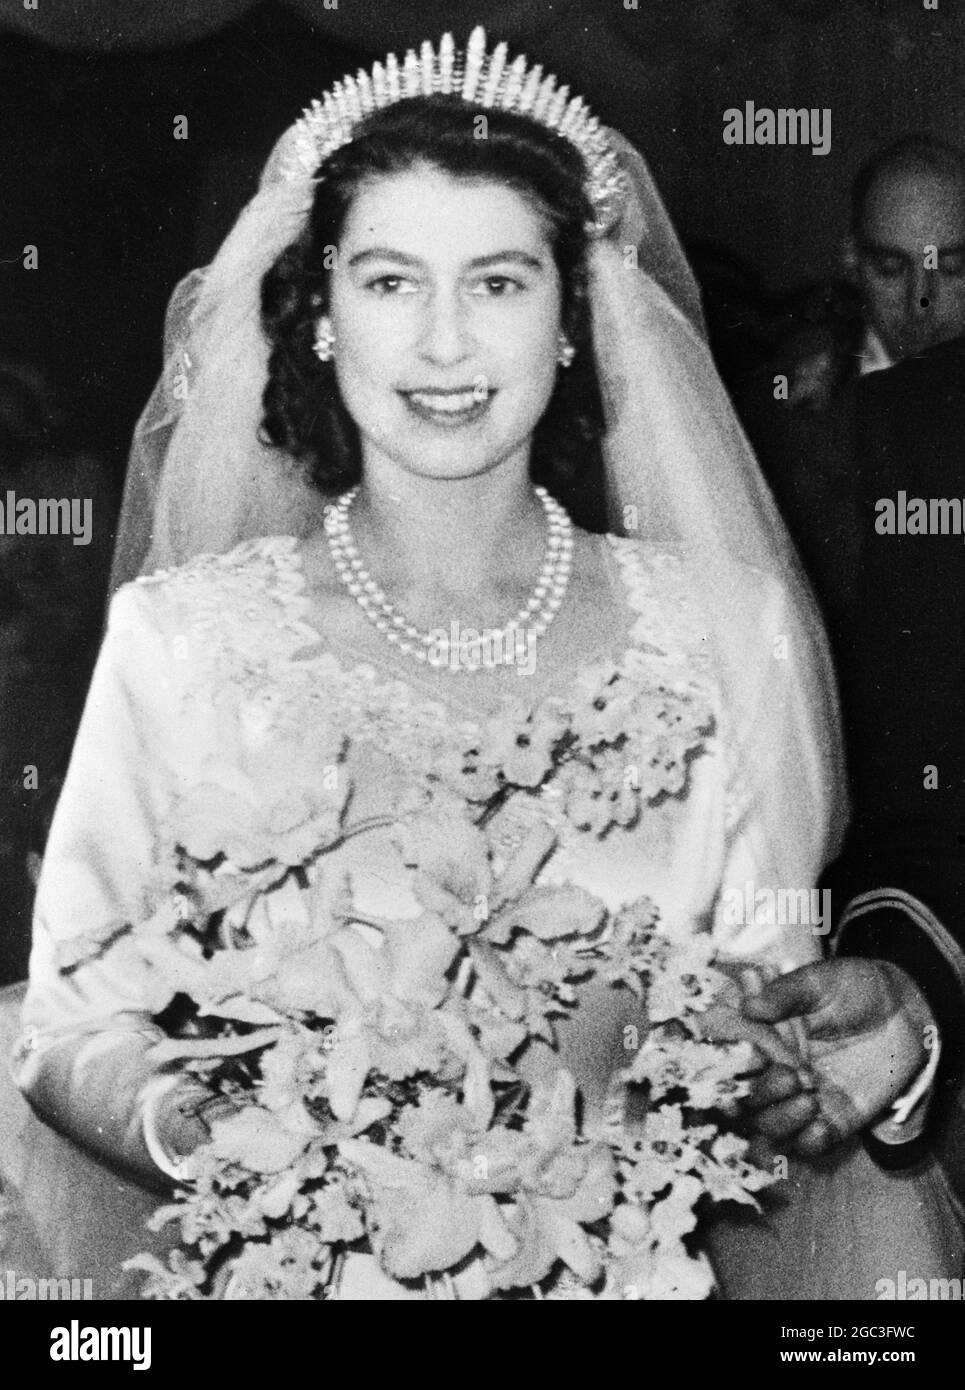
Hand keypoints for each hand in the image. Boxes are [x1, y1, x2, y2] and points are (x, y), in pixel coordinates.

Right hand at [740, 958, 932, 1154]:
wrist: (905, 1011)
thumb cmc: (854, 987)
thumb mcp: (818, 982)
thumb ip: (785, 994)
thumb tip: (748, 1005)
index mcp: (761, 1037)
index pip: (729, 1059)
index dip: (724, 1067)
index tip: (742, 1062)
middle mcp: (774, 1070)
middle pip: (744, 1100)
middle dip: (762, 1094)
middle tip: (794, 1074)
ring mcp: (801, 1098)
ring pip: (769, 1128)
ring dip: (782, 1120)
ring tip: (811, 1098)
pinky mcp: (832, 1119)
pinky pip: (807, 1146)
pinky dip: (808, 1142)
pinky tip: (822, 1125)